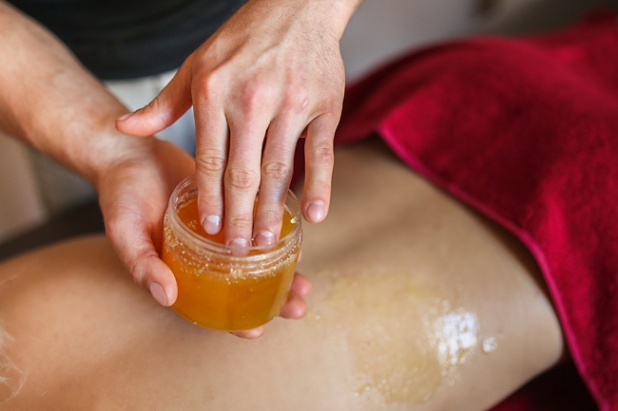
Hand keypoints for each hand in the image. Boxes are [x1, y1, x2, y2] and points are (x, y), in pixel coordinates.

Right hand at [97, 135, 309, 337]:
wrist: (130, 152)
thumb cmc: (120, 196)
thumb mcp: (125, 231)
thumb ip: (143, 263)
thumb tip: (166, 297)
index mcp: (181, 270)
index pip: (210, 305)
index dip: (232, 322)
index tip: (256, 332)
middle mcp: (205, 254)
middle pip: (243, 284)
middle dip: (272, 298)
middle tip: (297, 306)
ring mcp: (221, 229)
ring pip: (256, 256)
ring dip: (282, 268)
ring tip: (306, 277)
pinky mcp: (233, 201)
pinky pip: (257, 220)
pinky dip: (274, 230)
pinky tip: (295, 235)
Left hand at [116, 0, 355, 247]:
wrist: (295, 7)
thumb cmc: (242, 41)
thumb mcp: (196, 66)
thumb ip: (163, 103)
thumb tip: (124, 128)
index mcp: (215, 92)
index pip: (210, 158)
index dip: (209, 198)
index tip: (210, 229)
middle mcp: (253, 99)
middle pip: (243, 173)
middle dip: (238, 216)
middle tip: (236, 249)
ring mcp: (291, 103)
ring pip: (280, 169)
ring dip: (272, 210)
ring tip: (265, 241)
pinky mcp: (325, 106)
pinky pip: (322, 154)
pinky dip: (320, 186)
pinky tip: (315, 215)